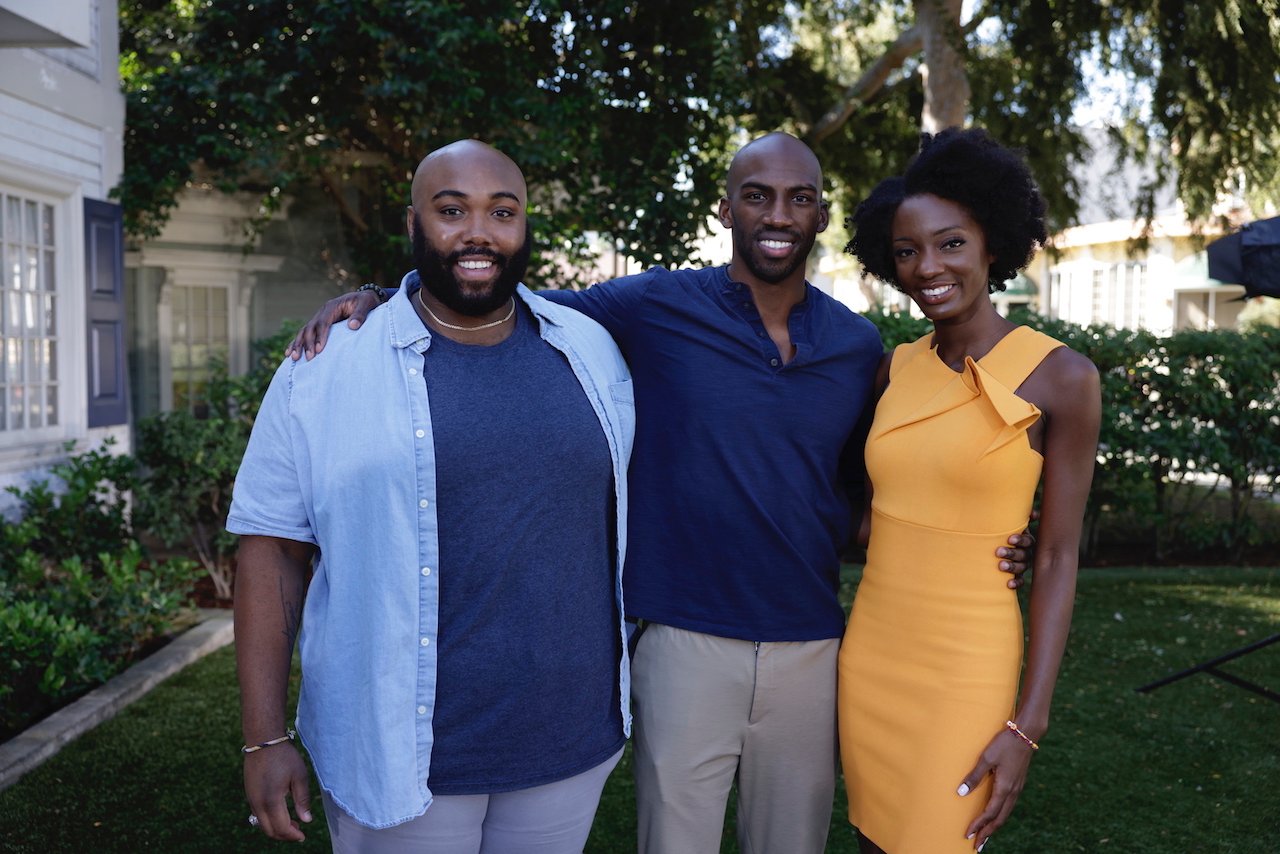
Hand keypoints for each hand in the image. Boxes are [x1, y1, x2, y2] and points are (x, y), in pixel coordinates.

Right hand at [244, 744, 313, 840]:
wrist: (263, 741)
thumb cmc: (284, 756)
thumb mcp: (299, 776)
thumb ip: (302, 800)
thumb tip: (307, 821)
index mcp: (271, 800)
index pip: (281, 828)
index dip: (293, 835)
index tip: (303, 836)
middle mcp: (258, 803)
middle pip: (269, 830)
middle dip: (284, 835)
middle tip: (299, 831)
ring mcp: (251, 799)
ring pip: (262, 824)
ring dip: (276, 828)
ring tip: (292, 823)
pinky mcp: (249, 794)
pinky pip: (258, 814)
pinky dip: (269, 819)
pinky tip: (280, 812)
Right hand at [286, 289, 382, 360]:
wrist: (364, 299)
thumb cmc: (366, 302)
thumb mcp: (367, 304)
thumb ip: (360, 314)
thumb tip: (352, 326)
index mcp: (332, 306)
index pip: (323, 322)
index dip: (320, 335)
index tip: (320, 349)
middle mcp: (323, 312)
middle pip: (310, 327)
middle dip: (308, 343)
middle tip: (309, 358)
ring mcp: (319, 318)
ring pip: (304, 331)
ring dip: (298, 344)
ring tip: (294, 358)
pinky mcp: (319, 325)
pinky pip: (305, 334)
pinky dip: (297, 343)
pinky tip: (289, 353)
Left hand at [956, 726, 1035, 850]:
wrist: (1025, 734)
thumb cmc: (1003, 744)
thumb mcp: (986, 758)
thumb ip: (974, 776)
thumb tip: (961, 793)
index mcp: (1005, 788)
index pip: (989, 813)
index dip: (978, 825)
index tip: (968, 835)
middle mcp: (1013, 792)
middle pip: (999, 819)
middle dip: (988, 833)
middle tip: (977, 845)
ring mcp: (1017, 788)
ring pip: (1006, 814)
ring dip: (995, 826)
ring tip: (985, 835)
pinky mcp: (1018, 784)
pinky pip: (1009, 806)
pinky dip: (1001, 816)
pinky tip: (995, 817)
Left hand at [997, 509, 1037, 588]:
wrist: (1002, 543)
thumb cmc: (1007, 530)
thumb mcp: (1013, 523)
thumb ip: (1021, 517)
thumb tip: (1033, 514)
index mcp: (1027, 540)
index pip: (1027, 541)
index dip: (1020, 540)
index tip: (1009, 539)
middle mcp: (1027, 553)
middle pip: (1023, 554)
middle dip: (1011, 553)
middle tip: (998, 551)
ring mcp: (1023, 564)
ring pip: (1021, 567)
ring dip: (1012, 566)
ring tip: (1000, 566)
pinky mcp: (1018, 575)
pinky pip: (1020, 580)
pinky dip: (1016, 582)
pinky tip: (1008, 584)